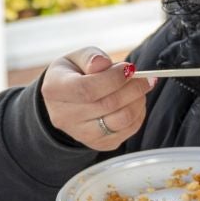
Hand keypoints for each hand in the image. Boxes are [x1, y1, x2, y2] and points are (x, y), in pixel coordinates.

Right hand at [40, 48, 155, 151]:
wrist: (65, 101)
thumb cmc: (74, 74)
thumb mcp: (75, 57)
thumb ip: (90, 57)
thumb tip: (103, 64)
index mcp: (54, 90)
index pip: (87, 89)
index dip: (113, 79)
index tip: (130, 68)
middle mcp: (64, 117)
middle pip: (107, 105)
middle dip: (133, 89)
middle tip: (145, 78)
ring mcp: (80, 134)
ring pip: (120, 121)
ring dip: (138, 102)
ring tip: (141, 88)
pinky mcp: (98, 144)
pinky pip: (126, 132)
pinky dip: (138, 115)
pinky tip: (136, 101)